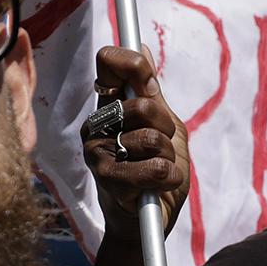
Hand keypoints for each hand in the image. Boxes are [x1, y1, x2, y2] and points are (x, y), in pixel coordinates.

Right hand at [83, 47, 188, 254]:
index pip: (109, 64)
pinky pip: (153, 167)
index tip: (148, 82)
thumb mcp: (163, 127)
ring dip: (168, 158)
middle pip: (142, 104)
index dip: (132, 64)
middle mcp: (97, 124)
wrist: (150, 219)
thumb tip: (140, 46)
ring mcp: (98, 150)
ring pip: (151, 138)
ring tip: (158, 170)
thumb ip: (151, 92)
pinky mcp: (106, 178)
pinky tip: (161, 184)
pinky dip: (168, 176)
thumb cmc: (157, 171)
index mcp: (109, 106)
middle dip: (166, 128)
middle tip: (162, 147)